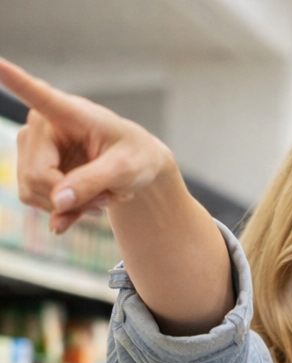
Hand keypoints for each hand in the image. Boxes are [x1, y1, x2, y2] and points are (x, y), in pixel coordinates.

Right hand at [0, 58, 173, 232]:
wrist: (134, 167)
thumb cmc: (134, 157)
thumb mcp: (124, 170)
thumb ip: (92, 182)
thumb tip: (57, 201)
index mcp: (65, 112)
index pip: (36, 94)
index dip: (14, 80)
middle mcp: (39, 126)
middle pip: (36, 176)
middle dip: (72, 199)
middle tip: (105, 200)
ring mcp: (31, 149)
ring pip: (33, 193)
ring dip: (69, 207)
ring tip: (99, 197)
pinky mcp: (31, 170)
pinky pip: (38, 203)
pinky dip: (64, 212)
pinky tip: (86, 204)